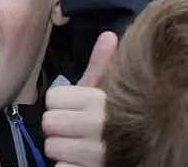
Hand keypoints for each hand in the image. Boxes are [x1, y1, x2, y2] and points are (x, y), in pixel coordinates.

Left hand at [42, 32, 116, 166]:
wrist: (138, 155)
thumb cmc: (116, 121)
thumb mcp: (109, 94)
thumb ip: (102, 67)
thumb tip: (109, 34)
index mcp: (101, 100)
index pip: (53, 98)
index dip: (61, 104)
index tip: (74, 109)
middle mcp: (100, 126)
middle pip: (49, 122)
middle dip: (58, 128)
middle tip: (74, 130)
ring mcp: (96, 155)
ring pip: (52, 148)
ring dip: (62, 150)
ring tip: (79, 148)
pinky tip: (79, 163)